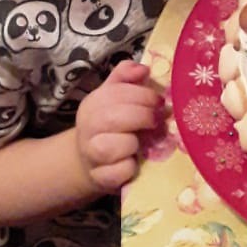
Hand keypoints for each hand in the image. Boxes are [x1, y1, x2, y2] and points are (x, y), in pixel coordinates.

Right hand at [75, 60, 159, 191]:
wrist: (91, 162)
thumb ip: (126, 78)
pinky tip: (134, 163)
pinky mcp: (99, 178)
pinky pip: (117, 173)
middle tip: (157, 119)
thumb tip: (143, 68)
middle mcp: (88, 128)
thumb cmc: (112, 126)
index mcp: (92, 104)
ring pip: (110, 147)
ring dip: (132, 143)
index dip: (142, 95)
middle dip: (141, 116)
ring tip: (141, 143)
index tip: (158, 101)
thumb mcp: (115, 97)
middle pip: (112, 118)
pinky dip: (129, 168)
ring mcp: (91, 155)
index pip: (115, 93)